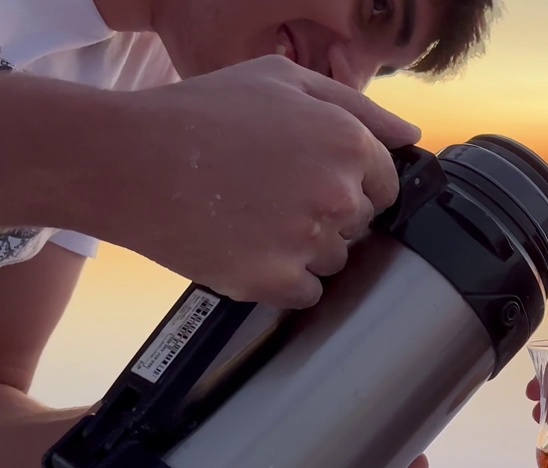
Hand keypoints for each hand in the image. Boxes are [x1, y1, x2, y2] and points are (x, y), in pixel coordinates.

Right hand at [80, 55, 419, 308]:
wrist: (126, 160)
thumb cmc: (200, 114)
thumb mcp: (282, 81)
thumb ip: (357, 106)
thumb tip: (409, 136)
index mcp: (348, 144)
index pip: (385, 186)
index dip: (349, 183)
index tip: (312, 180)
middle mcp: (337, 195)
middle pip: (359, 226)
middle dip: (325, 215)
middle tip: (271, 195)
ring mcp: (308, 241)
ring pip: (333, 261)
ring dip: (302, 249)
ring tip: (252, 218)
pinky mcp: (275, 280)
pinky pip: (305, 293)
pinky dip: (281, 280)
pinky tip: (248, 248)